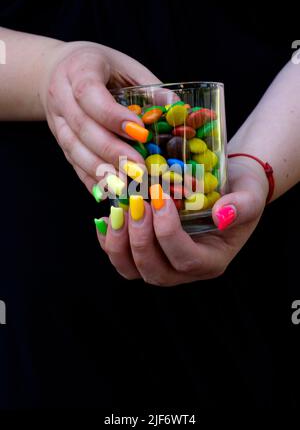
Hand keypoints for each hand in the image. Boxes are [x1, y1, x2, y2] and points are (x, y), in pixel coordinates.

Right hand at [39, 41, 159, 190]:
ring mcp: (57, 121)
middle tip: (140, 168)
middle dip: (113, 151)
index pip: (90, 94)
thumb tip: (181, 111)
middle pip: (83, 128)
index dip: (113, 116)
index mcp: (79, 70)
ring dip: (102, 171)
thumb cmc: (100, 67)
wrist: (57, 71)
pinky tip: (109, 192)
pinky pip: (73, 163)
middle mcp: (61, 96)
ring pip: (75, 150)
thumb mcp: (126, 67)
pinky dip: (91, 180)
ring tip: (127, 185)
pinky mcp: (59, 140)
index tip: (141, 133)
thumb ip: (151, 88)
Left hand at [96, 156, 268, 285]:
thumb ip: (242, 206)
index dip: (168, 232)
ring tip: (117, 209)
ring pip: (131, 270)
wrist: (228, 188)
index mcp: (211, 261)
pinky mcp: (147, 252)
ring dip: (119, 242)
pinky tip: (105, 217)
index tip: (159, 197)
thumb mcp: (251, 195)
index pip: (186, 259)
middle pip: (154, 271)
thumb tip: (222, 215)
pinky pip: (121, 257)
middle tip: (135, 201)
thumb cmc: (241, 191)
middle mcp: (185, 270)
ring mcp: (163, 263)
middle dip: (139, 237)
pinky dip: (108, 240)